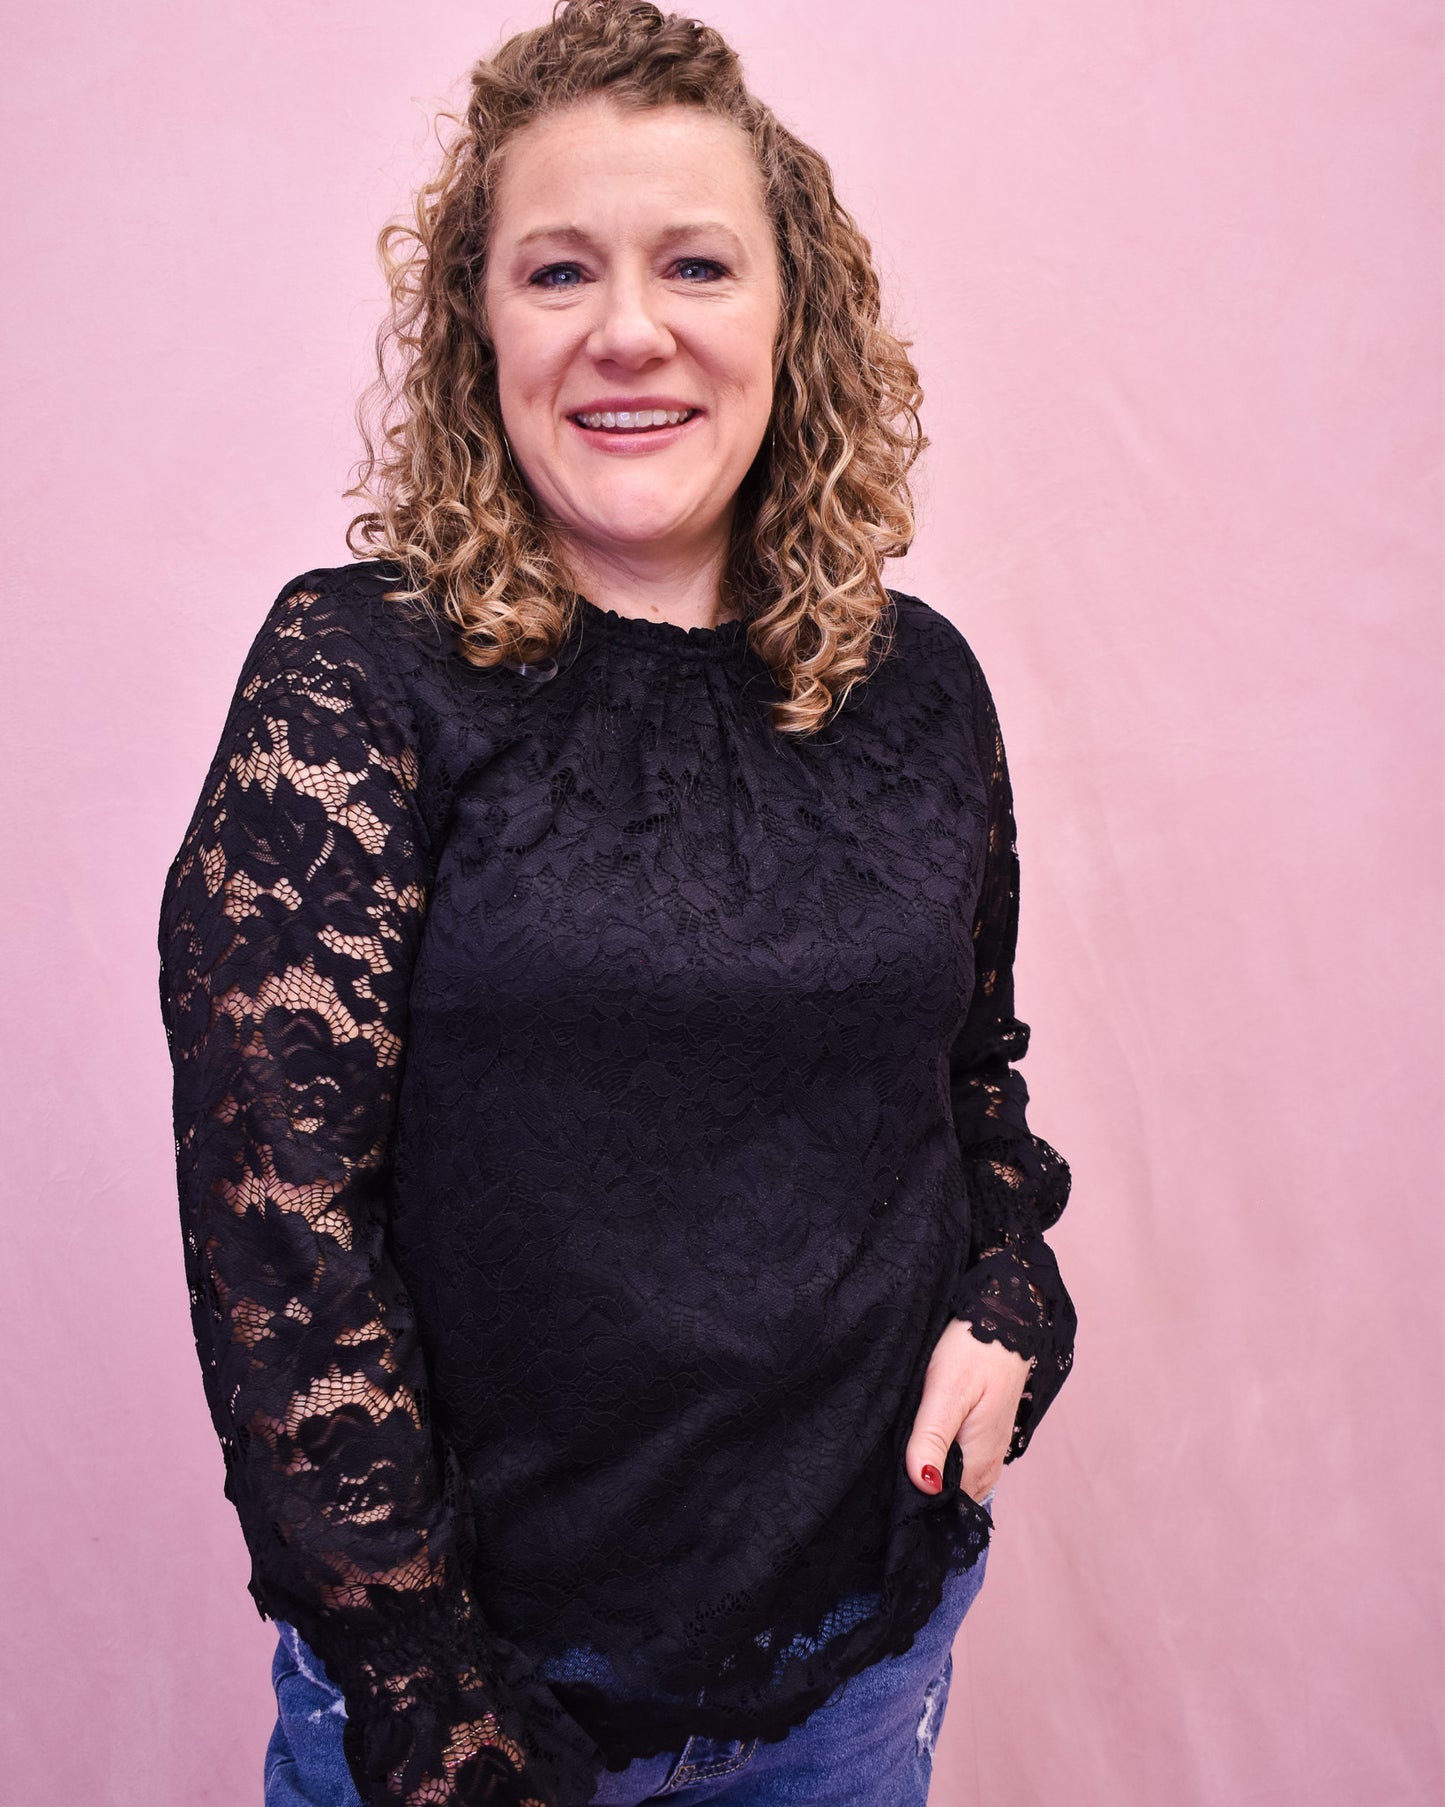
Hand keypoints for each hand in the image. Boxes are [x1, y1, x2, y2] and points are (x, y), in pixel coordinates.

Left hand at [905, 1317, 1031, 1501]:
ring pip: (952, 1482)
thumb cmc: (973, 1351)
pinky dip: (937, 1462)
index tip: (887, 1496)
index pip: (944, 1507)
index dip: (916, 1506)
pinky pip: (958, 1466)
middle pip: (948, 1499)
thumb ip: (932, 1439)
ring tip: (896, 1462)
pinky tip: (917, 1447)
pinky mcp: (982, 1439)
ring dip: (927, 1476)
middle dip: (918, 1494)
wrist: (1005, 1319)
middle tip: (884, 1477)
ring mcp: (986, 1454)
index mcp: (979, 1463)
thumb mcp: (947, 1391)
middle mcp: (987, 1467)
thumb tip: (923, 1486)